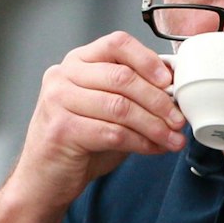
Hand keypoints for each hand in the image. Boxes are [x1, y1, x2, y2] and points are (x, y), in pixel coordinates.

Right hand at [7, 31, 186, 209]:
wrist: (45, 178)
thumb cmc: (79, 141)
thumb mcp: (107, 108)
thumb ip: (133, 94)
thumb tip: (174, 91)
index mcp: (78, 61)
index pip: (117, 43)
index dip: (148, 60)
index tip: (170, 81)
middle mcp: (64, 75)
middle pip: (122, 78)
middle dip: (158, 101)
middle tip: (179, 119)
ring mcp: (58, 101)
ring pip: (120, 107)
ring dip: (154, 126)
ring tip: (172, 138)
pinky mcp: (61, 130)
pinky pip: (112, 133)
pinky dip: (140, 142)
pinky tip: (153, 148)